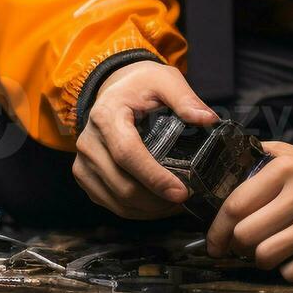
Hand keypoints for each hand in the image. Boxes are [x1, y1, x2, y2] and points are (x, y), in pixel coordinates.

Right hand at [73, 62, 217, 218]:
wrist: (115, 90)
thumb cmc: (141, 86)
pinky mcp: (85, 177)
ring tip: (175, 203)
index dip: (155, 178)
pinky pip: (112, 205)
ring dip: (150, 210)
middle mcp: (88, 142)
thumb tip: (208, 119)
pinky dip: (137, 211)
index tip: (182, 192)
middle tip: (187, 199)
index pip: (127, 154)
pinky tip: (158, 204)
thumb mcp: (164, 80)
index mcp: (106, 116)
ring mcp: (83, 163)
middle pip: (122, 185)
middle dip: (158, 200)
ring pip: (118, 201)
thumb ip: (185, 98)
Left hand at [205, 142, 292, 281]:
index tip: (216, 243)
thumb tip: (219, 171)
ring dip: (264, 261)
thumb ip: (262, 161)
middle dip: (241, 248)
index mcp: (287, 166)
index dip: (218, 230)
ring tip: (275, 253)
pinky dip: (290, 271)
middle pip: (245, 234)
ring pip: (265, 256)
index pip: (235, 204)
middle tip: (247, 249)